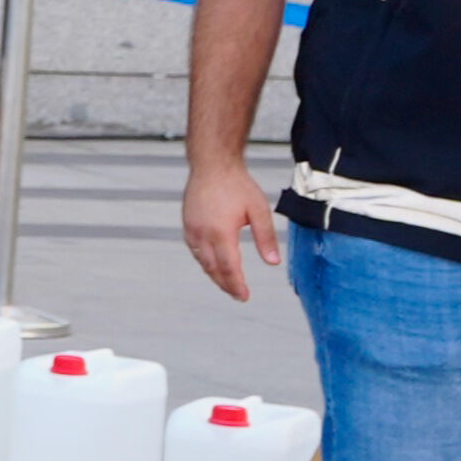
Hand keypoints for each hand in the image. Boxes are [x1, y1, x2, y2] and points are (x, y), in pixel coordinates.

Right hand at [182, 162, 282, 302]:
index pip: (229, 268)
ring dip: (215, 275)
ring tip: (227, 283)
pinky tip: (213, 263)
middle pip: (214, 269)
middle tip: (238, 294)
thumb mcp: (259, 210)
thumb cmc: (236, 184)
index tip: (244, 296)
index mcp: (221, 233)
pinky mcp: (187, 224)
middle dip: (226, 284)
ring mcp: (192, 229)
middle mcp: (203, 234)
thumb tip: (273, 262)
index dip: (237, 285)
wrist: (212, 164)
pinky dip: (205, 261)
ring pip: (203, 261)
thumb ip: (266, 238)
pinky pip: (195, 250)